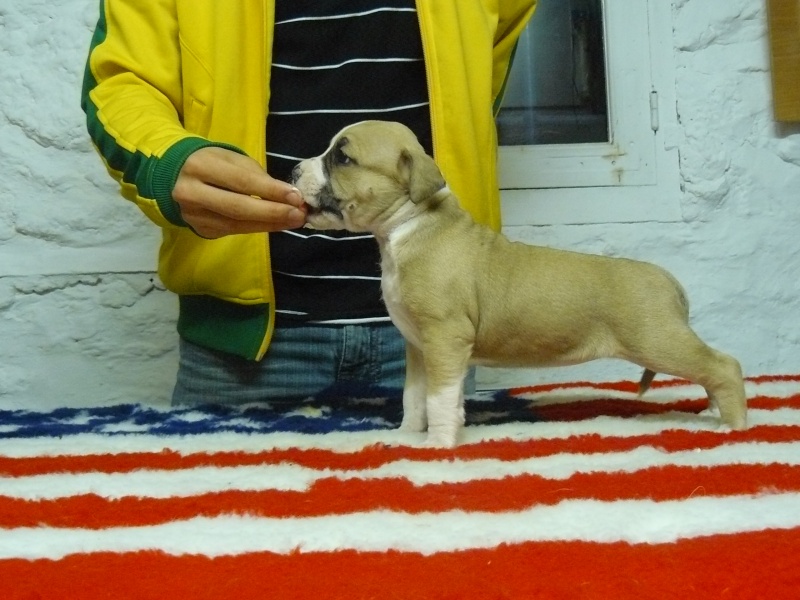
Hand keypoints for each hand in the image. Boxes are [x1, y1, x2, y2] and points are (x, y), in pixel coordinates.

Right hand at [171, 146, 306, 237]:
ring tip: (294, 221)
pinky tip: (276, 225)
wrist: (173, 175)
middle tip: (299, 215)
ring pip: (237, 224)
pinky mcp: (199, 228)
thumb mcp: (231, 158)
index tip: (296, 196)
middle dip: (272, 212)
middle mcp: (191, 192)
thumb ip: (256, 176)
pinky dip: (258, 228)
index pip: (241, 181)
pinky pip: (234, 230)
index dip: (271, 191)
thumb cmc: (211, 162)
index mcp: (200, 166)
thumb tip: (289, 197)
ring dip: (270, 224)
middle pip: (238, 207)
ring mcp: (193, 214)